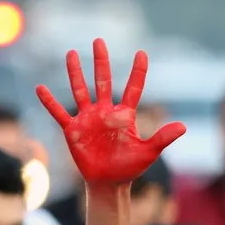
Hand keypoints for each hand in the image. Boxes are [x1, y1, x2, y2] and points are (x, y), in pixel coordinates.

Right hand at [36, 38, 185, 183]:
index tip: (141, 53)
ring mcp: (88, 119)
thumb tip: (183, 127)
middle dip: (101, 62)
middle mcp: (105, 112)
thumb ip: (162, 138)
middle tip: (99, 41)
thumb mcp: (148, 152)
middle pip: (103, 81)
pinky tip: (40, 88)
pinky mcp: (73, 130)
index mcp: (125, 115)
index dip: (138, 71)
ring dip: (75, 73)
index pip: (133, 88)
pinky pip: (59, 113)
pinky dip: (50, 102)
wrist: (108, 183)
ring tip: (71, 53)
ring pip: (80, 91)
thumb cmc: (129, 168)